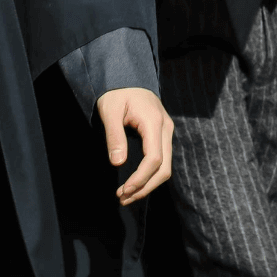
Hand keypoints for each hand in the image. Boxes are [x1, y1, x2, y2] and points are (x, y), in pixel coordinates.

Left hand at [96, 87, 173, 205]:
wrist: (128, 78)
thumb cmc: (117, 93)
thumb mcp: (110, 110)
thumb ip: (114, 136)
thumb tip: (118, 163)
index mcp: (154, 122)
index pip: (154, 158)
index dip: (140, 179)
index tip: (123, 191)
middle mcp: (165, 128)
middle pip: (164, 167)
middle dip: (145, 187)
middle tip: (123, 198)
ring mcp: (166, 131)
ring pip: (165, 166)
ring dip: (148, 184)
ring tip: (126, 195)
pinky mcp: (162, 134)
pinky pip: (162, 159)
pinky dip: (150, 175)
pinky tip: (135, 182)